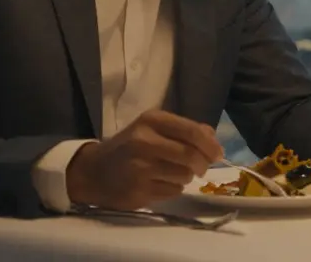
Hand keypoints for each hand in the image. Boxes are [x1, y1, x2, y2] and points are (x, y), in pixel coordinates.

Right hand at [66, 110, 221, 210]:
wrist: (92, 171)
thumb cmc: (129, 147)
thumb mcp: (153, 129)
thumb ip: (184, 130)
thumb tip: (213, 138)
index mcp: (152, 120)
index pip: (193, 132)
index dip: (211, 145)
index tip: (218, 154)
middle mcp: (144, 141)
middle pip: (192, 156)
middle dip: (202, 164)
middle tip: (200, 168)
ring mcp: (140, 168)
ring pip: (184, 176)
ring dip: (185, 177)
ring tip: (172, 173)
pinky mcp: (138, 190)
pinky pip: (172, 191)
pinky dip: (172, 188)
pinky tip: (158, 183)